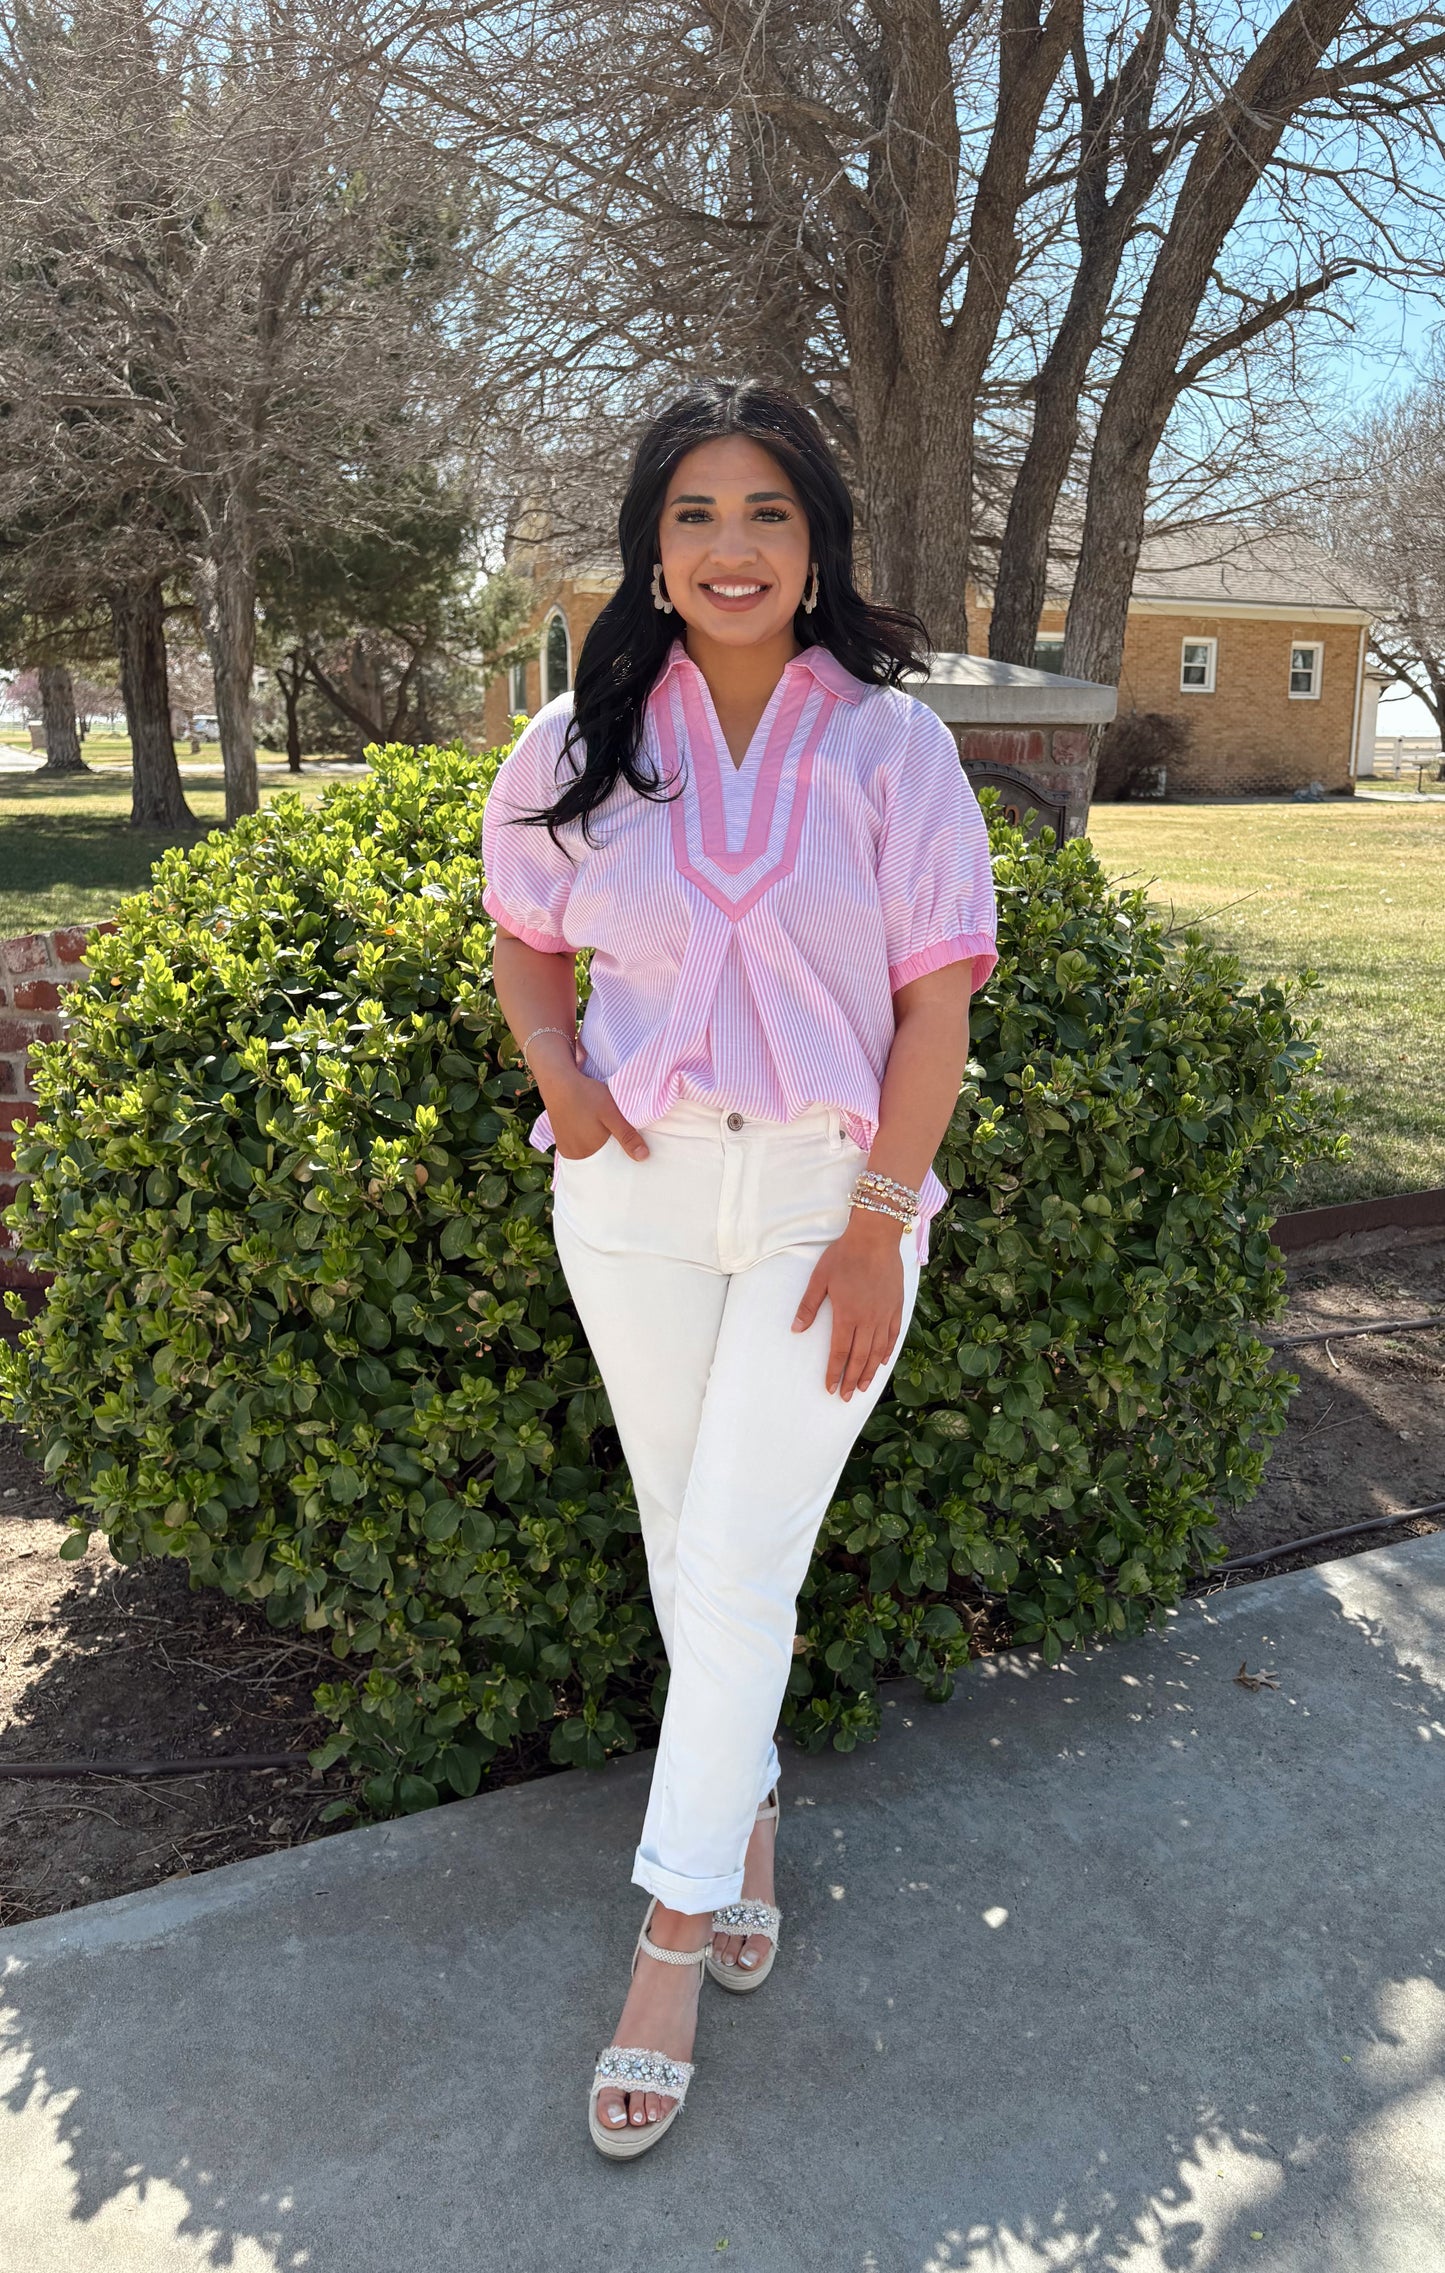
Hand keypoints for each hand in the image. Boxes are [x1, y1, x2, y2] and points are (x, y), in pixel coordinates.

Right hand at [541, 1062, 649, 1162]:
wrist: (558, 1081)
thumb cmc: (586, 1096)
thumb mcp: (611, 1113)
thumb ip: (627, 1136)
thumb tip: (643, 1157)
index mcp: (587, 1153)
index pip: (609, 1163)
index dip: (621, 1156)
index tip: (630, 1147)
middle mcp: (574, 1154)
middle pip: (598, 1159)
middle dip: (610, 1153)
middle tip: (618, 1137)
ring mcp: (565, 1147)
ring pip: (588, 1152)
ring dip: (598, 1146)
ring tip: (605, 1133)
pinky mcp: (560, 1138)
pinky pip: (578, 1147)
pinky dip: (587, 1142)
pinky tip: (591, 1130)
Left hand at [791, 1211, 904, 1398]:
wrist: (875, 1238)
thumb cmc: (844, 1256)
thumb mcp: (819, 1279)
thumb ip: (809, 1306)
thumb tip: (796, 1329)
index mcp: (847, 1315)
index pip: (840, 1352)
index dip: (835, 1372)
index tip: (830, 1388)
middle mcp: (868, 1320)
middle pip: (859, 1358)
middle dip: (852, 1380)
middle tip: (846, 1397)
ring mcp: (884, 1315)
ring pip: (878, 1351)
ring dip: (869, 1372)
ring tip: (863, 1387)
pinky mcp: (896, 1307)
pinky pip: (893, 1336)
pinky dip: (887, 1352)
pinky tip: (882, 1362)